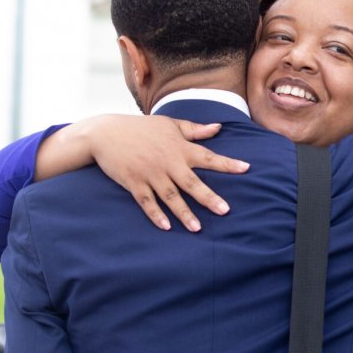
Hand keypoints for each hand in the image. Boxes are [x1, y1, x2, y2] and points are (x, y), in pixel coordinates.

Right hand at [47, 115, 248, 231]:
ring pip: (171, 197)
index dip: (228, 163)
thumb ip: (194, 129)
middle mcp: (168, 162)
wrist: (105, 133)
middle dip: (209, 197)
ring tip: (197, 228)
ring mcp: (150, 174)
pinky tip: (166, 227)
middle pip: (192, 183)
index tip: (246, 168)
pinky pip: (147, 202)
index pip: (208, 157)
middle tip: (225, 211)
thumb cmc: (140, 128)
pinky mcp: (134, 183)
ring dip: (184, 213)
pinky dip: (156, 215)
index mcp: (179, 147)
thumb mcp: (169, 124)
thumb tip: (218, 128)